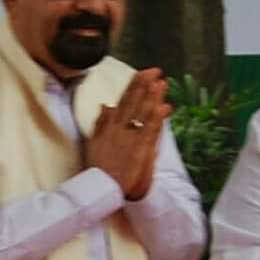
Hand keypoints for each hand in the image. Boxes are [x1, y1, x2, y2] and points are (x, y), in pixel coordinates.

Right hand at [85, 68, 170, 199]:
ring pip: (142, 114)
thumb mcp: (94, 141)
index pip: (123, 101)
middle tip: (155, 71)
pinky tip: (164, 107)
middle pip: (133, 103)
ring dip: (152, 98)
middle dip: (144, 86)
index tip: (143, 73)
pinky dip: (157, 119)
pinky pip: (149, 132)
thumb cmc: (98, 168)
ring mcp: (129, 139)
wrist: (98, 188)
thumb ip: (102, 122)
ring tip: (162, 83)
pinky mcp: (138, 151)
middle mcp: (119, 129)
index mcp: (110, 126)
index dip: (134, 86)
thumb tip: (106, 105)